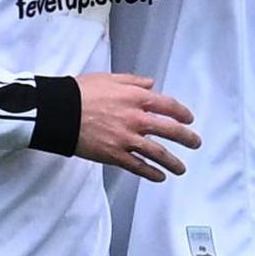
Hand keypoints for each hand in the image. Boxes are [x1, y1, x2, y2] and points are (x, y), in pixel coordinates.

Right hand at [73, 74, 200, 181]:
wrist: (59, 111)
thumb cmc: (81, 92)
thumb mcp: (110, 78)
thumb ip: (134, 81)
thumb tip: (152, 84)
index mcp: (136, 98)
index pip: (168, 106)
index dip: (182, 113)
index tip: (188, 119)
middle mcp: (136, 119)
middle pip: (169, 130)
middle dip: (186, 138)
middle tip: (195, 143)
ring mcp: (126, 139)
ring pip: (157, 153)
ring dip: (173, 162)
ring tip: (181, 169)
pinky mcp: (114, 155)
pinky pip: (138, 166)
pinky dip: (151, 173)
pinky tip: (159, 177)